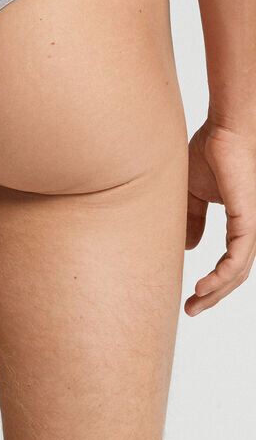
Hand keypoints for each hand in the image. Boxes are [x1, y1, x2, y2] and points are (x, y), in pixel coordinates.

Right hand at [185, 118, 255, 315]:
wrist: (226, 130)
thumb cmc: (210, 152)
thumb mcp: (193, 194)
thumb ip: (192, 219)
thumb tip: (190, 248)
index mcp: (242, 223)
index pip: (230, 262)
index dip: (211, 282)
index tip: (190, 295)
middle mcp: (252, 229)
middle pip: (235, 274)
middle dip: (213, 295)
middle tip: (190, 309)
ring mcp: (253, 227)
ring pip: (238, 272)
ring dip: (216, 292)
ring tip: (194, 303)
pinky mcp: (250, 221)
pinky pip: (237, 259)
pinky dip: (221, 277)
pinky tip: (204, 287)